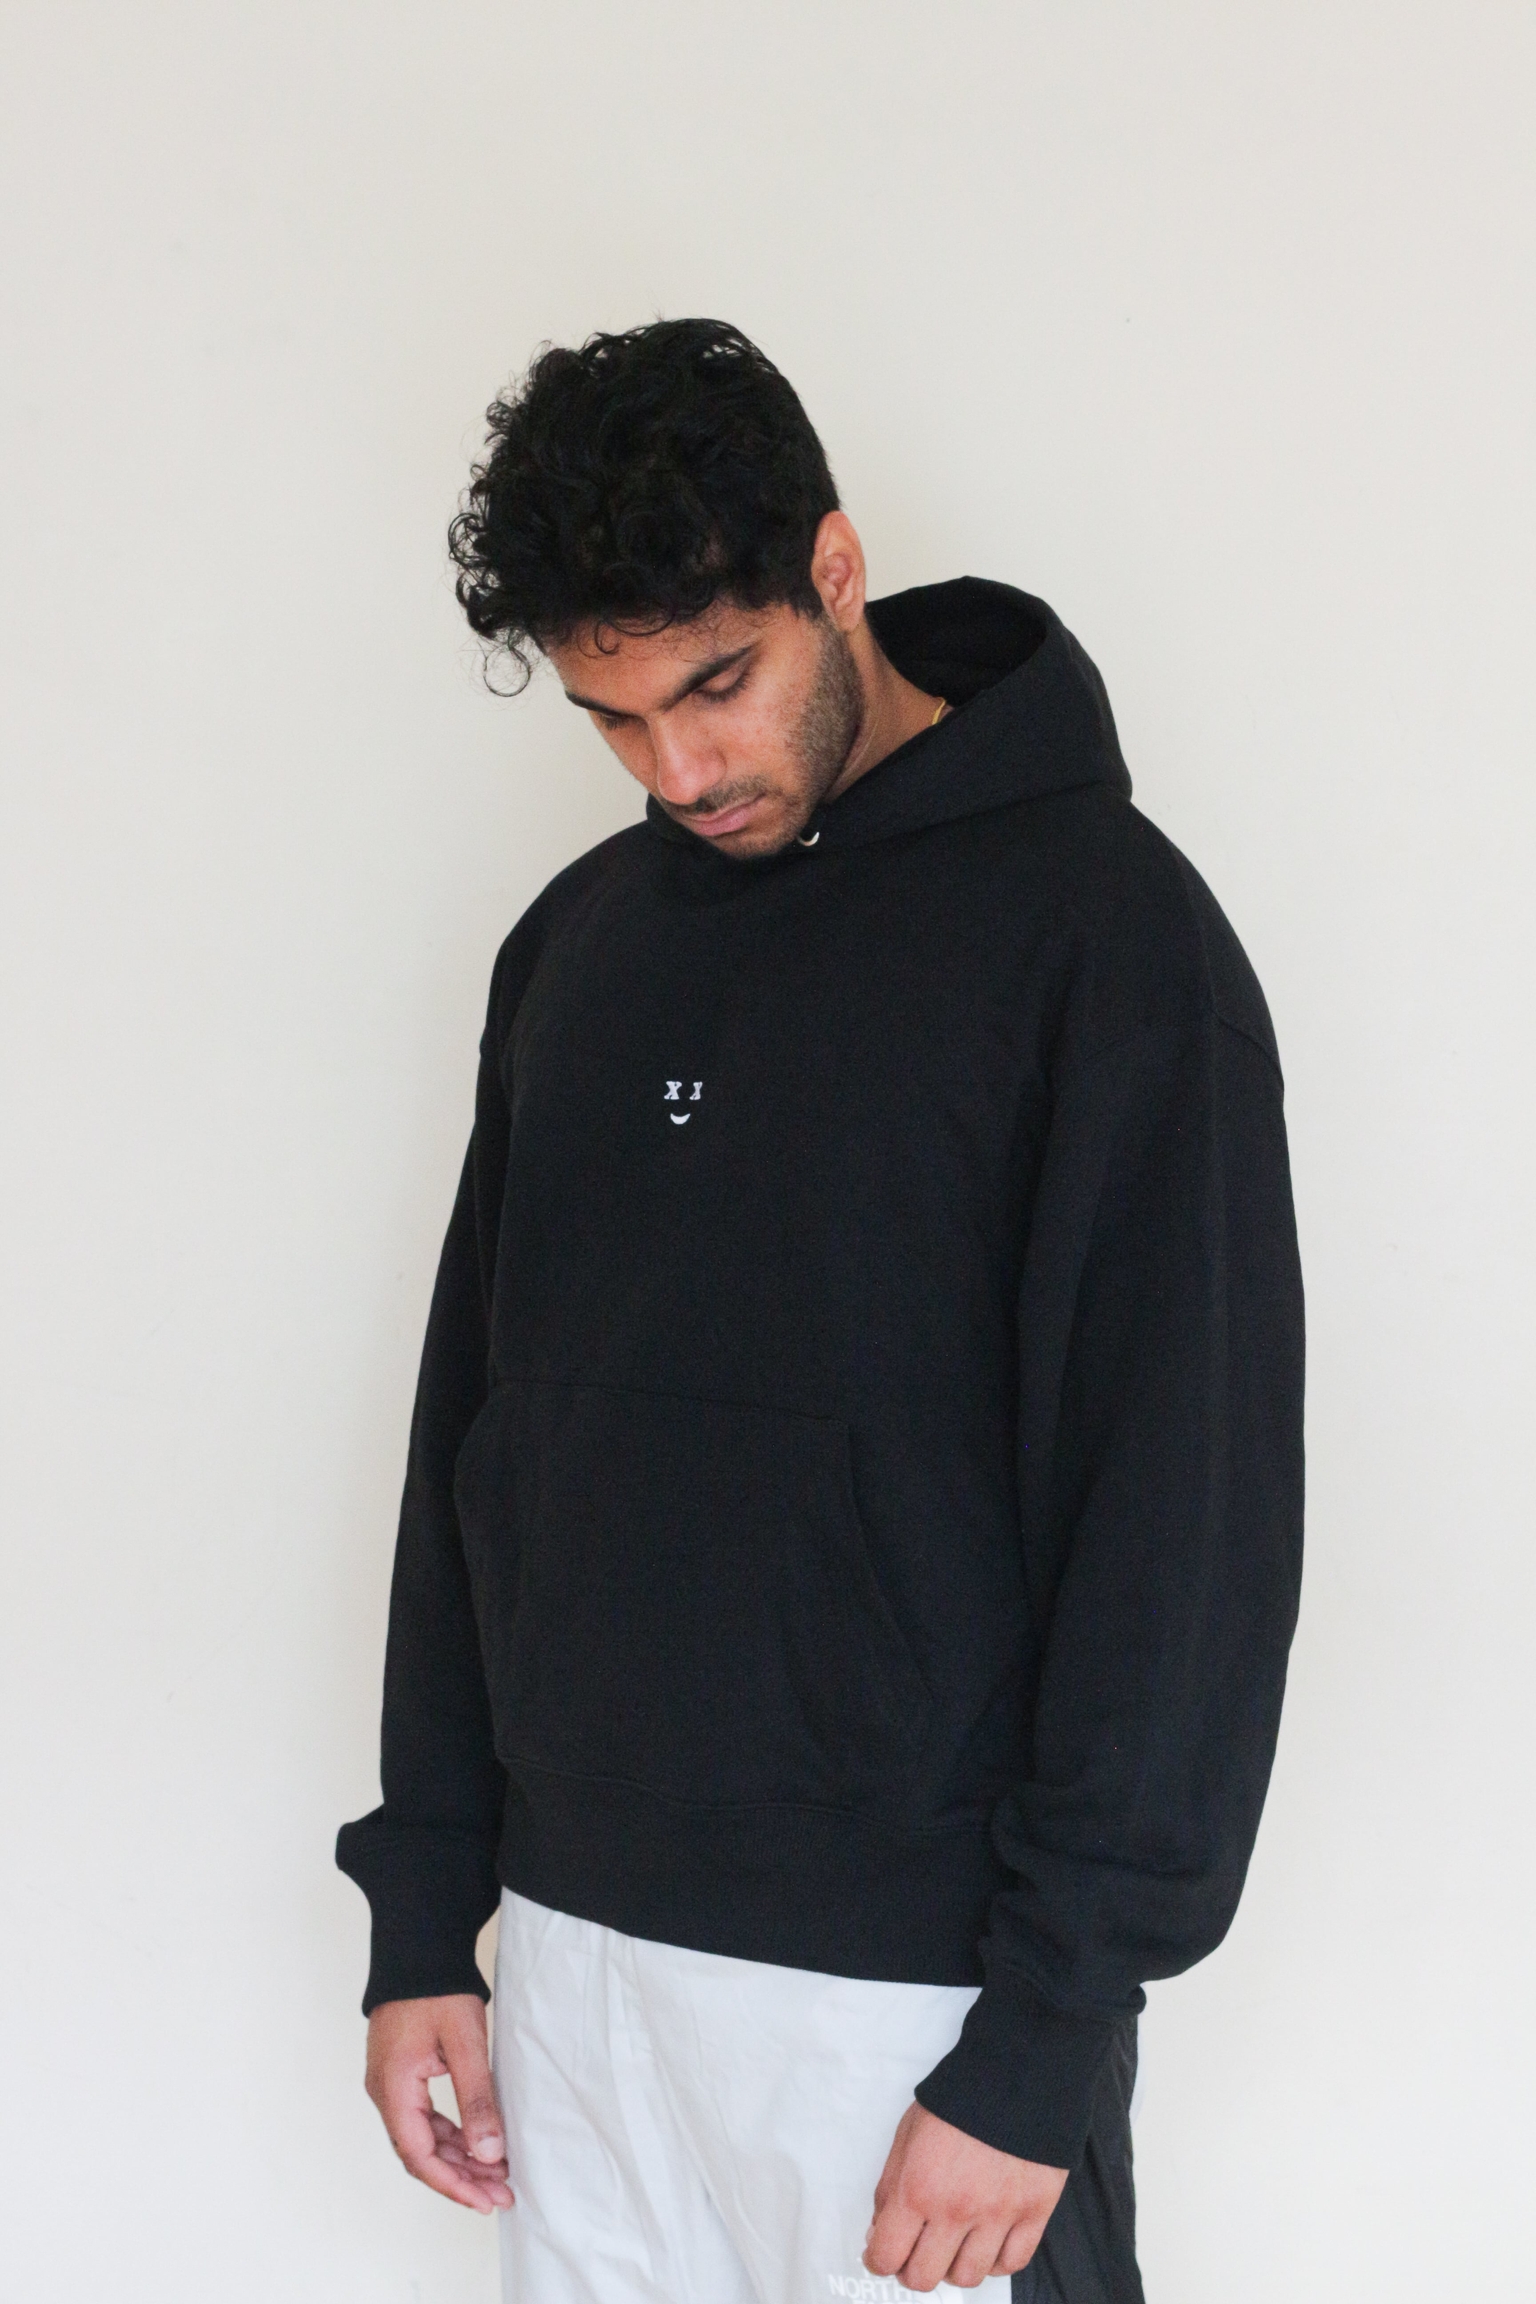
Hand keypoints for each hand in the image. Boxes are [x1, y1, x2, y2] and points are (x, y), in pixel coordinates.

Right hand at [365, 1993, 514, 2213]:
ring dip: (457, 2158)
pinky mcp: (400, 2073)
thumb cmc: (438, 1988)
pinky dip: (450, 2134)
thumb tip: (490, 2154)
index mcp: (393, 2088)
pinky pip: (422, 2117)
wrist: (418, 1946)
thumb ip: (477, 2100)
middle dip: (460, 2177)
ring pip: (421, 2137)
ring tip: (496, 2173)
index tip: (485, 2201)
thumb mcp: (465, 2044)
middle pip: (419, 2153)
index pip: (419, 2156)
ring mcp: (389, 2082)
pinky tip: (477, 2142)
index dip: (453, 2184)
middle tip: (500, 2193)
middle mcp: (384, 2091)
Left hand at [864, 2101, 1066, 2289]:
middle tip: (916, 2250)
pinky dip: (995, 2261)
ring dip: (954, 2266)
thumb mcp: (906, 2134)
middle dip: (912, 2268)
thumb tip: (881, 2232)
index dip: (878, 2259)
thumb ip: (890, 2188)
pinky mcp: (1034, 2212)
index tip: (882, 2254)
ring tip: (953, 2243)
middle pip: (924, 2278)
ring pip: (968, 2278)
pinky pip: (1011, 2265)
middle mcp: (956, 2209)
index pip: (886, 2257)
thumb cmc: (957, 2098)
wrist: (1016, 2070)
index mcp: (918, 2187)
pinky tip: (987, 2241)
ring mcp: (998, 2214)